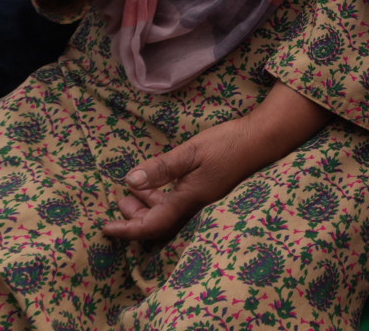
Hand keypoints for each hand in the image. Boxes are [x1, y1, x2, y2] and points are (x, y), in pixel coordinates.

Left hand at [104, 119, 253, 240]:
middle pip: (159, 224)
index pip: (151, 226)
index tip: (105, 228)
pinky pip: (179, 205)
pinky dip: (163, 199)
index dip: (127, 230)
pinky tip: (160, 185)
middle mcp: (195, 207)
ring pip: (169, 214)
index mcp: (188, 201)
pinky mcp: (209, 192)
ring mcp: (204, 201)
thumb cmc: (228, 143)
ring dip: (149, 207)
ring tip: (134, 192)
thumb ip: (161, 168)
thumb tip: (130, 182)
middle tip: (121, 202)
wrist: (264, 139)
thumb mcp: (191, 151)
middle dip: (136, 218)